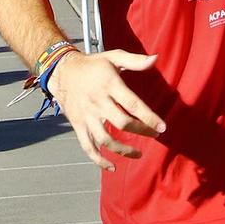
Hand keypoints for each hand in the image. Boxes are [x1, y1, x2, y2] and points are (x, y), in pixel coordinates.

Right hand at [44, 49, 164, 171]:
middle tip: (155, 134)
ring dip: (123, 150)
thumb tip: (156, 59)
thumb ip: (135, 61)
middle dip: (141, 131)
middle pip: (122, 123)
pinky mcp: (78, 125)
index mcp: (109, 85)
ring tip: (138, 154)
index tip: (162, 127)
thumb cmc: (93, 64)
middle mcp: (98, 102)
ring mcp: (87, 116)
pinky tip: (111, 167)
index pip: (132, 104)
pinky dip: (98, 160)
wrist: (62, 71)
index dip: (148, 117)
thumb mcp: (113, 56)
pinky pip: (87, 146)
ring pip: (105, 139)